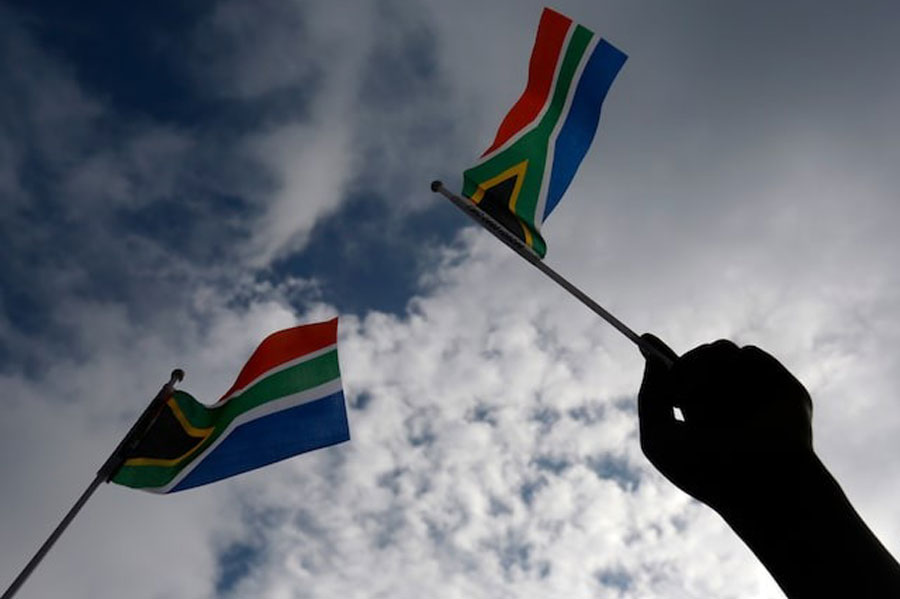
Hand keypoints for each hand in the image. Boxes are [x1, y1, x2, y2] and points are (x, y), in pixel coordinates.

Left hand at [638, 335, 813, 512]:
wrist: (760, 485)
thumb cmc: (706, 472)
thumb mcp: (658, 441)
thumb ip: (649, 398)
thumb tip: (652, 358)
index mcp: (699, 413)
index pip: (677, 373)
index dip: (659, 354)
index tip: (645, 340)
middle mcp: (727, 399)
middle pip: (697, 355)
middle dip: (686, 366)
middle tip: (682, 393)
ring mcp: (754, 390)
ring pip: (721, 349)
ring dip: (709, 366)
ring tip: (714, 399)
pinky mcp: (780, 384)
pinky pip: (749, 353)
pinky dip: (739, 368)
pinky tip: (744, 398)